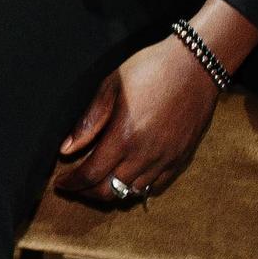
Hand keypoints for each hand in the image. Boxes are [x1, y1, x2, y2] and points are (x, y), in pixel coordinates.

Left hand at [54, 39, 223, 207]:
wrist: (196, 65)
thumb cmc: (151, 68)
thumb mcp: (111, 85)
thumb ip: (89, 120)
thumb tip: (67, 149)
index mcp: (124, 136)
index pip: (90, 174)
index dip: (72, 183)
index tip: (60, 182)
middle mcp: (145, 154)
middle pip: (109, 191)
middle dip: (86, 193)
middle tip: (75, 186)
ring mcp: (166, 159)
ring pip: (131, 192)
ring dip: (111, 192)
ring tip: (98, 182)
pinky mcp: (181, 158)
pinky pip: (155, 186)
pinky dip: (136, 188)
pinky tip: (126, 178)